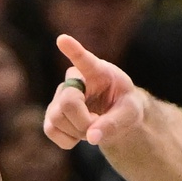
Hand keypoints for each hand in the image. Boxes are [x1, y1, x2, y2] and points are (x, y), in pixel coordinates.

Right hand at [43, 34, 141, 148]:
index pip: (85, 59)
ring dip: (77, 131)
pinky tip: (79, 134)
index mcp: (98, 71)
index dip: (73, 51)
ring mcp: (58, 97)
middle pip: (67, 103)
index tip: (63, 40)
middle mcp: (74, 80)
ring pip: (56, 118)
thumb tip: (92, 137)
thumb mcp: (130, 113)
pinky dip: (68, 140)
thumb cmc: (124, 107)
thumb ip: (115, 123)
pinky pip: (51, 131)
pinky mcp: (51, 115)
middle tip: (98, 124)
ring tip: (92, 126)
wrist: (115, 116)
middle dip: (83, 122)